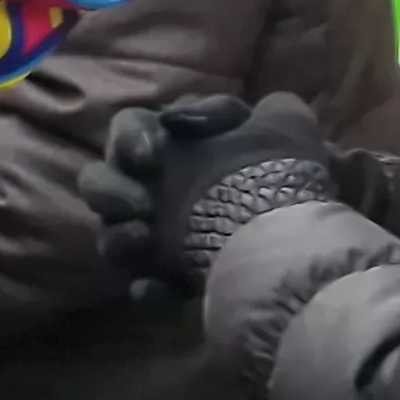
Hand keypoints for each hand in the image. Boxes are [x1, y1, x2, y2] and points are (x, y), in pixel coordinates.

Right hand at [77, 93, 336, 301]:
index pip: (129, 127)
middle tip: (142, 205)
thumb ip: (272, 110)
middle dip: (112, 191)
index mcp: (172, 145)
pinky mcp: (169, 279)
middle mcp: (152, 188)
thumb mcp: (287, 128)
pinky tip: (157, 290)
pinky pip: (142, 285)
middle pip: (100, 181)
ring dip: (120, 238)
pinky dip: (148, 289)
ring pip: (110, 235)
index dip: (130, 138)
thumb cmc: (280, 176)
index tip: (152, 156)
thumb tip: (266, 109)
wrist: (299, 241)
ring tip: (145, 241)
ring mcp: (154, 237)